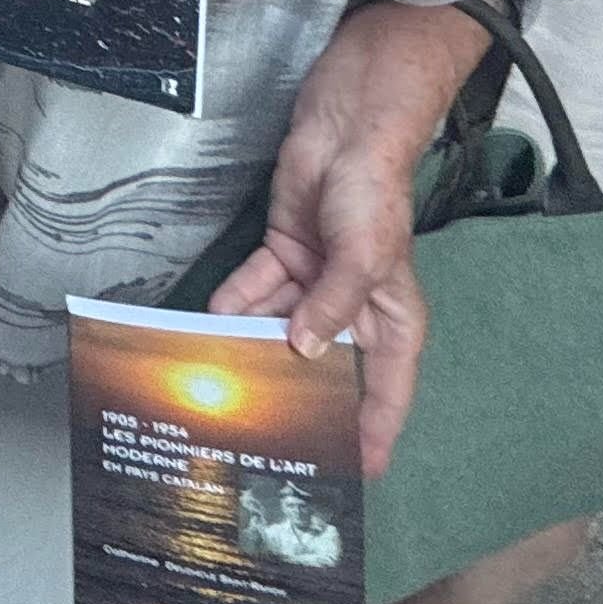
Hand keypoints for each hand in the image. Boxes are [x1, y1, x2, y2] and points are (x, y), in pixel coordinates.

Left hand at [205, 0, 486, 477]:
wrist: (346, 129)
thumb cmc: (375, 195)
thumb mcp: (366, 258)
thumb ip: (334, 308)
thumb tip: (302, 352)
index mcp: (392, 321)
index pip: (389, 391)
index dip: (375, 431)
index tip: (358, 474)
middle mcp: (352, 310)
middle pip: (326, 368)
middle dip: (300, 398)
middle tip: (268, 437)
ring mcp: (315, 283)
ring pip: (281, 330)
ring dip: (254, 350)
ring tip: (224, 384)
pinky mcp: (283, 254)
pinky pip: (255, 291)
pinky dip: (236, 306)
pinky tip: (210, 325)